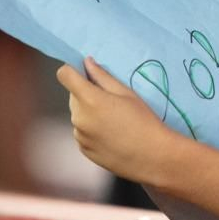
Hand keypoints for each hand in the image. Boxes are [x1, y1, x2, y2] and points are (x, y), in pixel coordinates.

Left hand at [56, 56, 179, 184]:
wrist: (153, 156)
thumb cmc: (144, 121)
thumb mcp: (127, 93)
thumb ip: (103, 76)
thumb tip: (87, 63)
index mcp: (89, 99)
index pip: (65, 75)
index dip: (72, 70)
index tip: (85, 73)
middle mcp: (78, 117)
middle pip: (73, 95)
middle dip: (86, 93)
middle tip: (111, 101)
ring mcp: (79, 135)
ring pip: (78, 114)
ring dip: (89, 112)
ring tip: (114, 121)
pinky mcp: (83, 149)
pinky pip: (82, 131)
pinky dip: (91, 129)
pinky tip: (112, 135)